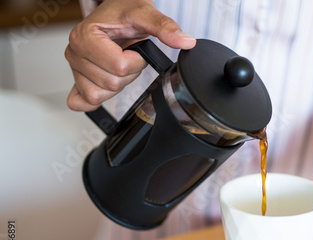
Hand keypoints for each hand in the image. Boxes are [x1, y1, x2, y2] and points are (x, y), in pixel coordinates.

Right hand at [65, 0, 195, 110]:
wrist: (115, 11)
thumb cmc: (123, 11)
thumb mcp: (145, 13)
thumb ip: (165, 28)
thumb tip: (185, 41)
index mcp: (85, 36)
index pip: (119, 67)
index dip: (136, 62)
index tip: (136, 49)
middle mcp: (74, 52)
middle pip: (110, 83)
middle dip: (128, 73)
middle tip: (128, 55)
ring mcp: (74, 68)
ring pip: (99, 95)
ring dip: (117, 83)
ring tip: (118, 63)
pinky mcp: (77, 80)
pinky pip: (83, 102)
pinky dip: (98, 98)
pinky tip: (105, 85)